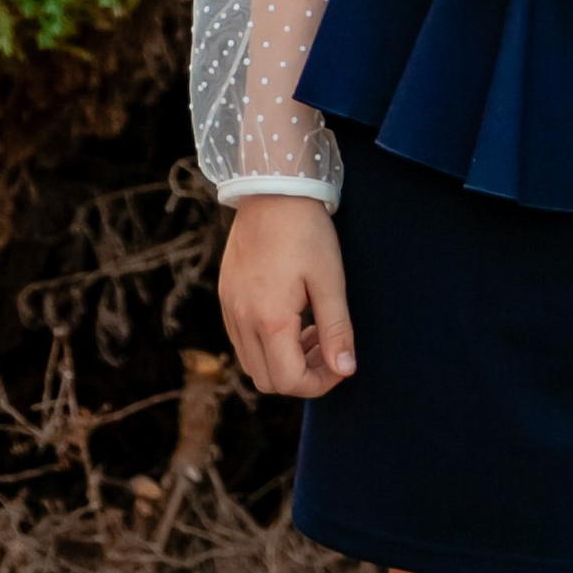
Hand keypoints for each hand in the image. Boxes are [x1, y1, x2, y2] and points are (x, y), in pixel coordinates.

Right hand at [217, 194, 357, 401]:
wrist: (272, 188)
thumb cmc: (306, 231)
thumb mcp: (330, 280)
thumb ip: (337, 330)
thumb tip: (346, 370)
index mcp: (269, 319)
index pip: (290, 381)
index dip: (320, 384)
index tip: (341, 365)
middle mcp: (242, 320)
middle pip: (267, 380)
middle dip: (301, 376)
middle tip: (328, 348)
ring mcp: (230, 308)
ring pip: (252, 363)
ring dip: (283, 361)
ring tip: (312, 330)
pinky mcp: (226, 296)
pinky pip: (242, 340)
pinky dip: (266, 344)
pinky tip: (291, 317)